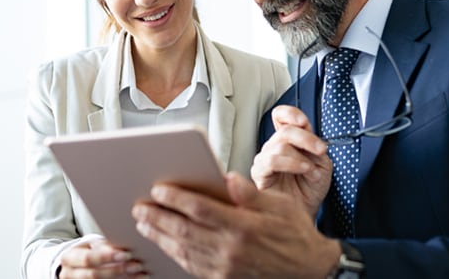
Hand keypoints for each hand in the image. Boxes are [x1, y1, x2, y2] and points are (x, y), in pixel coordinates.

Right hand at [58, 239, 144, 277]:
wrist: (74, 266)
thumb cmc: (87, 251)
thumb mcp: (91, 245)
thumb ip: (104, 246)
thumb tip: (123, 248)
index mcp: (69, 257)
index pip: (87, 259)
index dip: (107, 257)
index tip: (127, 254)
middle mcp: (69, 274)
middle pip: (94, 275)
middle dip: (117, 270)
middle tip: (137, 266)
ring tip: (141, 274)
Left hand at [131, 172, 340, 278]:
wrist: (309, 269)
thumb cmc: (294, 233)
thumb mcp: (280, 205)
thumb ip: (249, 193)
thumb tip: (227, 178)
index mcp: (244, 226)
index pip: (199, 209)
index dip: (175, 198)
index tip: (158, 189)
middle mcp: (231, 250)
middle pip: (183, 231)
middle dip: (157, 218)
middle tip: (139, 207)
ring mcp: (226, 269)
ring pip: (183, 251)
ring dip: (160, 237)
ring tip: (144, 225)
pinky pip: (192, 267)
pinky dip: (175, 256)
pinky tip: (166, 246)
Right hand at [251, 105, 331, 216]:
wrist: (307, 211)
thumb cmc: (311, 188)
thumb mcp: (322, 162)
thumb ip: (314, 145)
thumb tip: (308, 132)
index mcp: (289, 140)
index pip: (281, 116)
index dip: (290, 114)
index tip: (304, 122)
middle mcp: (275, 146)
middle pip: (285, 130)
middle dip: (307, 138)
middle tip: (321, 150)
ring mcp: (265, 159)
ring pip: (280, 145)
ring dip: (301, 156)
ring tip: (311, 170)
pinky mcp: (259, 173)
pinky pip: (271, 161)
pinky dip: (292, 164)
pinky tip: (303, 171)